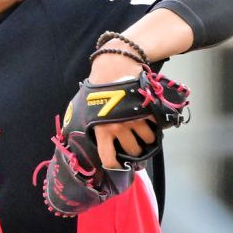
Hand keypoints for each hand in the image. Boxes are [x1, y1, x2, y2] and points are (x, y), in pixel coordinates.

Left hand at [88, 43, 155, 168]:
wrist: (114, 67)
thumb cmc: (97, 87)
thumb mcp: (83, 108)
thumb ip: (85, 125)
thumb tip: (77, 136)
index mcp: (102, 130)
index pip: (109, 158)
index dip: (114, 165)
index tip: (118, 165)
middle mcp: (119, 128)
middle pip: (133, 151)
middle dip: (134, 151)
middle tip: (133, 147)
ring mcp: (135, 120)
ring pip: (148, 140)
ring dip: (147, 139)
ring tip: (143, 134)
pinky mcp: (147, 111)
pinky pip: (155, 126)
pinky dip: (155, 126)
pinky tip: (149, 122)